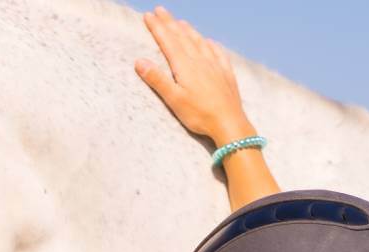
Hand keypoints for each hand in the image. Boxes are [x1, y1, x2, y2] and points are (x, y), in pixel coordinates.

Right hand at [135, 6, 252, 145]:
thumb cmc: (200, 114)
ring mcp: (215, 66)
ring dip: (188, 31)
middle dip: (169, 23)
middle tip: (160, 10)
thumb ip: (157, 79)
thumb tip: (139, 62)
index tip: (148, 16)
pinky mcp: (226, 74)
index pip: (168, 41)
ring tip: (180, 22)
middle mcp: (200, 61)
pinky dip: (211, 44)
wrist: (229, 123)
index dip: (157, 27)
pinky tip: (209, 42)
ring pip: (199, 42)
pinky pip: (218, 53)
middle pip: (182, 37)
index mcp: (185, 66)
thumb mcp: (174, 99)